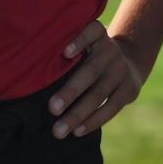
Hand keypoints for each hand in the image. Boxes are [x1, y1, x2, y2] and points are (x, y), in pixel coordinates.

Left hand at [49, 22, 144, 137]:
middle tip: (51, 109)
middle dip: (70, 91)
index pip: (91, 32)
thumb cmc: (90, 55)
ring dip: (78, 113)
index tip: (65, 52)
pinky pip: (111, 107)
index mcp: (97, 35)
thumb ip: (67, 51)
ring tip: (59, 130)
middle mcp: (110, 50)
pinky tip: (78, 131)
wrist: (131, 60)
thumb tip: (30, 72)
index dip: (79, 41)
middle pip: (90, 71)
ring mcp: (121, 70)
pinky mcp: (130, 89)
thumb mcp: (85, 43)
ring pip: (99, 94)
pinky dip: (94, 120)